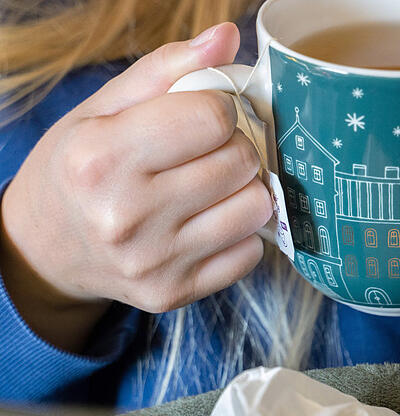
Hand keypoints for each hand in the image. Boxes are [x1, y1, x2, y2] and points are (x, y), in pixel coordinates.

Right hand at [0, 23, 272, 350]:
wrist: (42, 249)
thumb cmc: (77, 169)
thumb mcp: (103, 110)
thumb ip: (167, 70)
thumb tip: (228, 36)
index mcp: (102, 157)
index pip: (212, 117)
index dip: (219, 108)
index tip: (203, 115)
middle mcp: (127, 214)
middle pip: (240, 161)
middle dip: (234, 147)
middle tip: (206, 152)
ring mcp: (153, 261)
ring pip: (256, 208)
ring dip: (245, 190)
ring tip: (211, 186)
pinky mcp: (174, 293)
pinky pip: (250, 254)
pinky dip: (239, 234)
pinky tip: (207, 222)